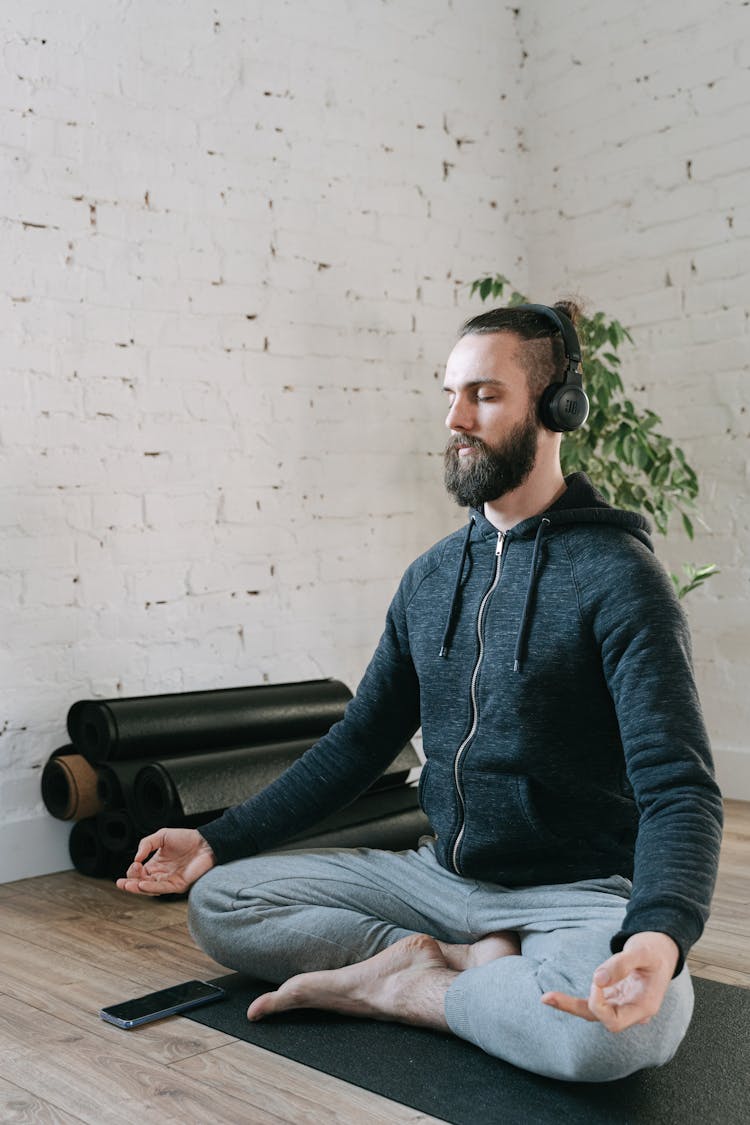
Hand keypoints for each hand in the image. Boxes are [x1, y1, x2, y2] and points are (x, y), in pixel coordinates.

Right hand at [116, 828, 215, 895]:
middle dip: (130, 884)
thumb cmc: (186, 838)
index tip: (134, 864)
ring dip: (137, 888)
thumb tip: (136, 857)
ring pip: (149, 889)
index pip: (139, 873)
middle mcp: (161, 874)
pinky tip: (141, 884)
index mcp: (156, 864)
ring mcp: (169, 880)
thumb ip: (146, 844)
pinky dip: (151, 887)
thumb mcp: (162, 836)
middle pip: (141, 883)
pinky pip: (162, 888)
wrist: (205, 841)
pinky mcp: (178, 884)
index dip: (133, 871)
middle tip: (121, 883)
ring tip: (128, 885)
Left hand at [540, 931, 679, 1032]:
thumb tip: (597, 979)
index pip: (614, 1021)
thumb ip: (621, 964)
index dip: (599, 1004)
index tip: (596, 980)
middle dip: (575, 1008)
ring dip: (570, 1006)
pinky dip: (575, 1001)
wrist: (662, 950)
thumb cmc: (654, 950)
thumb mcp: (642, 951)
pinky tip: (554, 997)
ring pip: (593, 1013)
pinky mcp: (614, 998)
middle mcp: (632, 1012)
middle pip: (599, 1019)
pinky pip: (593, 1004)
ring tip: (546, 998)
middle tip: (549, 997)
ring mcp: (623, 1005)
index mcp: (644, 1007)